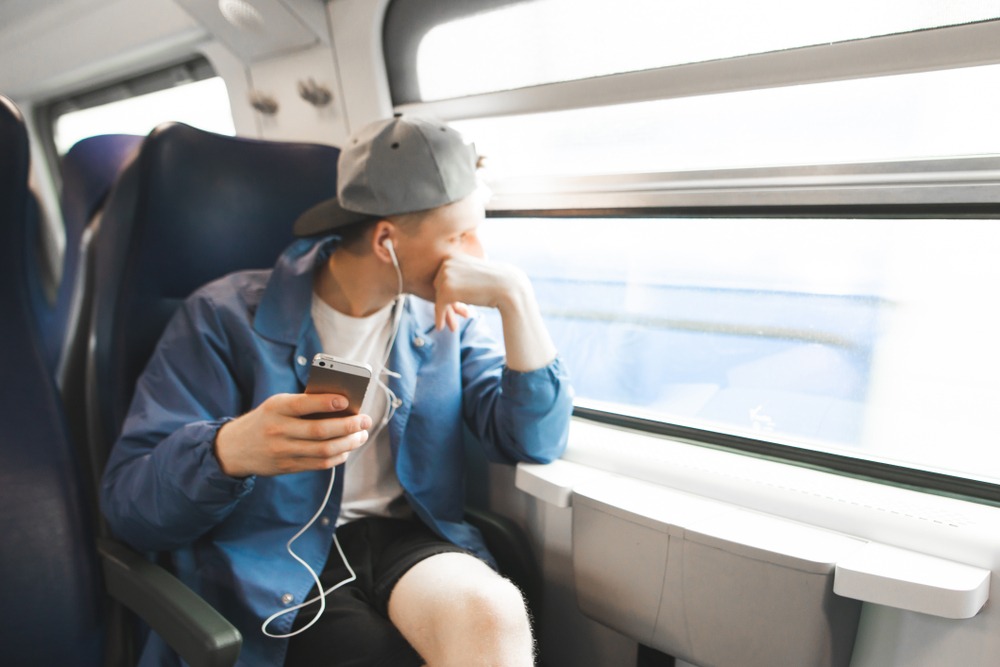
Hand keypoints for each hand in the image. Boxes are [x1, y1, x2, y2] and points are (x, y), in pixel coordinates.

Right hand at [214, 393, 371, 477]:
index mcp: (276, 408)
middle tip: (365, 421)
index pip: (303, 404)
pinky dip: (337, 456)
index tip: (347, 401)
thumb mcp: (277, 405)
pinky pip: (319, 463)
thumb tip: (342, 406)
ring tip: (361, 435)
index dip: (327, 402)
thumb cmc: (266, 420)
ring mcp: (282, 451)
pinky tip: (347, 449)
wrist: (235, 449)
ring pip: (323, 450)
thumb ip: (304, 405)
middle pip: (320, 431)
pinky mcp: (287, 467)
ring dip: (348, 443)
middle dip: (348, 426)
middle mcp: (278, 430)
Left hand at [433, 254, 556, 370]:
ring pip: (439, 298)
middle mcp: (446, 263)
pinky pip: (439, 307)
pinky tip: (442, 327)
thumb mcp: (473, 274)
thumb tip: (443, 291)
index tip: (461, 308)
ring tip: (454, 325)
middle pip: (439, 287)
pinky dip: (440, 318)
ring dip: (448, 312)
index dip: (451, 293)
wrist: (508, 287)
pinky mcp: (446, 290)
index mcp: (452, 256)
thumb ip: (459, 277)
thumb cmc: (494, 282)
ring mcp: (445, 276)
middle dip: (449, 303)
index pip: (443, 278)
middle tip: (463, 315)